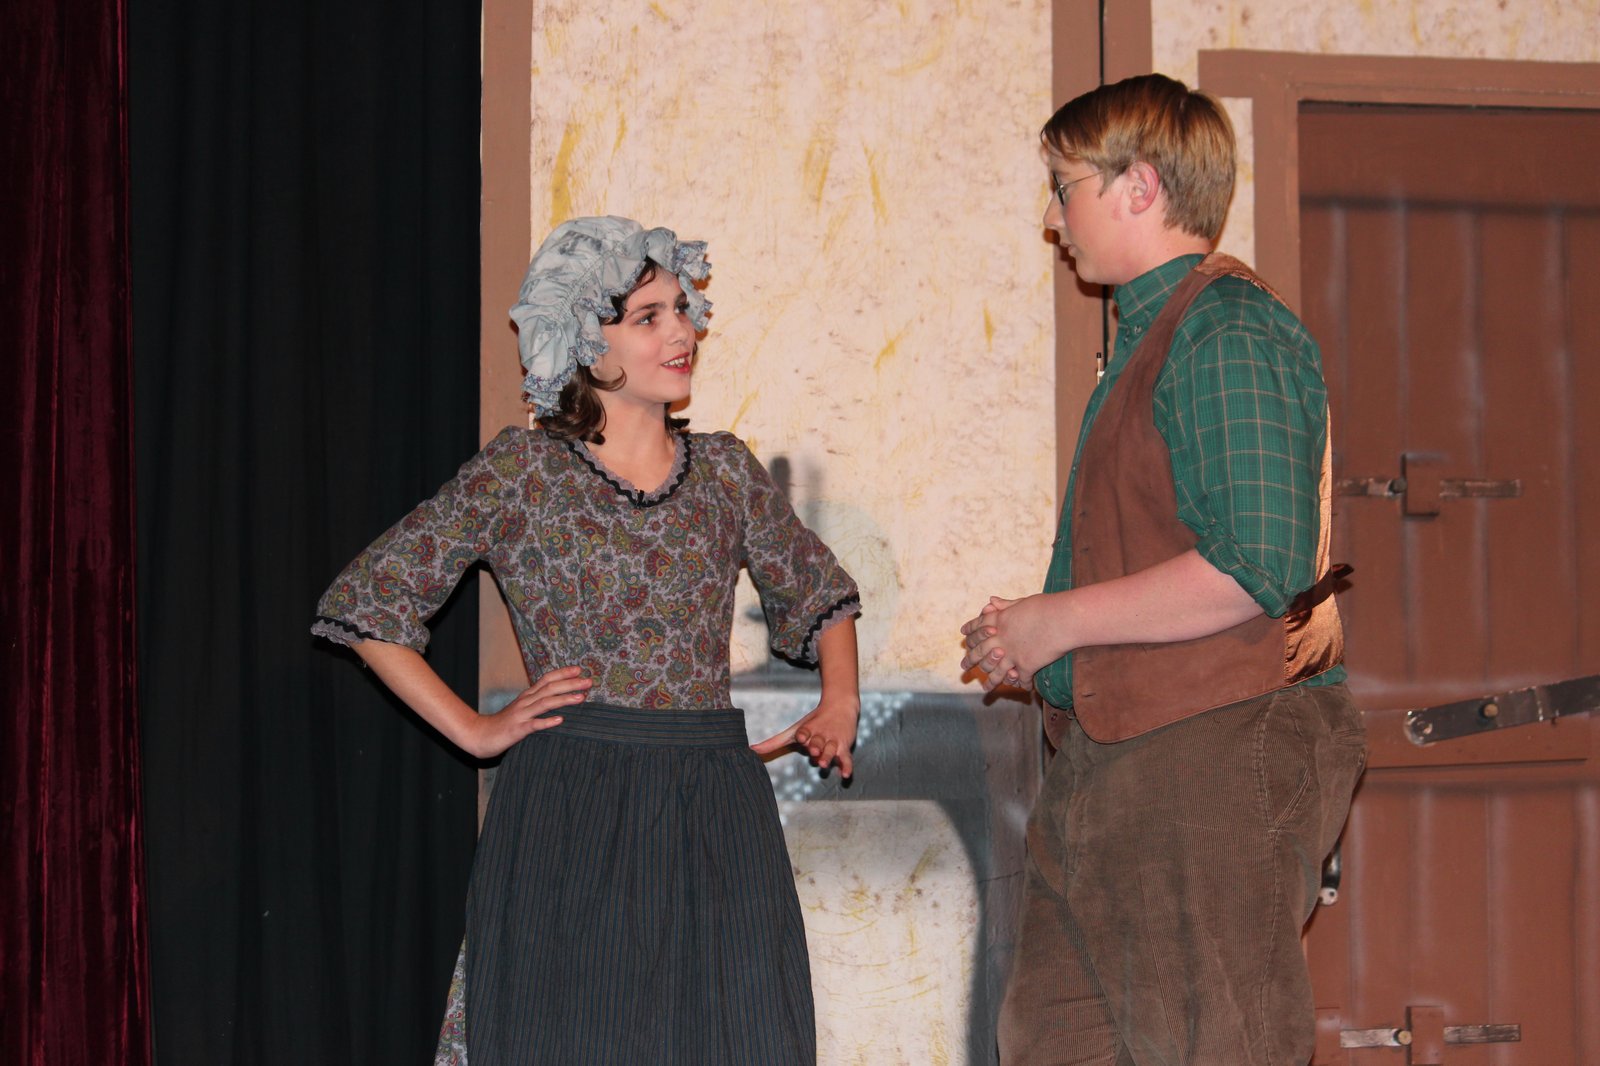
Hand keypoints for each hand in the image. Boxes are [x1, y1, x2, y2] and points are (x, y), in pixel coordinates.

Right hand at [461, 665, 589, 758]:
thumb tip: (559, 697)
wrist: (480, 735)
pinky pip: (534, 725)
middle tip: (589, 681)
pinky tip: (560, 720)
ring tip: (580, 697)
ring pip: (544, 703)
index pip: (547, 679)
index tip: (580, 670)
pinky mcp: (517, 729)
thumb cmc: (504, 723)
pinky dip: (547, 721)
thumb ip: (538, 702)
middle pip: (550, 688)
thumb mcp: (522, 708)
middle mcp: (525, 702)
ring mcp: (521, 715)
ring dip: (563, 699)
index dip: (563, 673)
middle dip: (570, 684)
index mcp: (528, 695)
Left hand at [751, 695, 859, 777]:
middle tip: (813, 749)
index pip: (804, 732)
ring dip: (828, 755)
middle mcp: (820, 736)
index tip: (801, 737)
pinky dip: (846, 766)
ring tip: (823, 762)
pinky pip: (846, 758)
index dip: (803, 734)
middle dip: (816, 745)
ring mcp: (833, 741)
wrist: (840, 706)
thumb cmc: (813, 722)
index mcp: (807, 730)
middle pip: (818, 742)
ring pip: (831, 749)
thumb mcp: (793, 731)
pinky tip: (844, 774)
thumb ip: (773, 743)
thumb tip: (752, 750)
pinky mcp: (844, 747)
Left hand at [960, 594, 1065, 691]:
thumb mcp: (1022, 602)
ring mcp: (1012, 654)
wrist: (1063, 618)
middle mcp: (1000, 638)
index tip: (965, 640)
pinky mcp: (1026, 665)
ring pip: (996, 672)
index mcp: (998, 620)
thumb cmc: (1046, 606)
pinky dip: (1023, 684)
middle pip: (980, 653)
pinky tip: (1024, 688)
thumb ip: (1005, 605)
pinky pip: (1021, 679)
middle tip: (963, 668)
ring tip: (985, 688)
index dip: (971, 635)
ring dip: (991, 682)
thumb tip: (991, 600)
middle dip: (970, 661)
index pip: (978, 628)